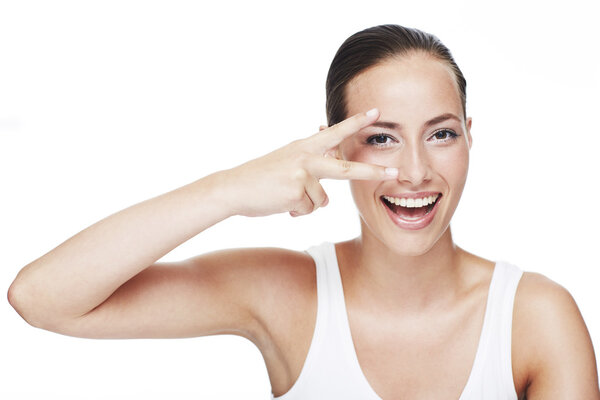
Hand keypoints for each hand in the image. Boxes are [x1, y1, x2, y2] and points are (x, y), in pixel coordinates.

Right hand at [220, 108, 398, 216]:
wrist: (234, 188)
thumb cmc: (261, 178)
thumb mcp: (287, 162)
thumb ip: (310, 168)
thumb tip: (325, 193)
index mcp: (305, 146)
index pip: (335, 132)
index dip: (356, 122)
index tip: (377, 112)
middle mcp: (306, 157)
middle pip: (346, 168)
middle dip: (372, 172)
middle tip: (396, 173)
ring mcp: (302, 174)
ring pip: (321, 200)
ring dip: (305, 204)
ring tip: (283, 196)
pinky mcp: (297, 192)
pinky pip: (308, 209)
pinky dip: (295, 211)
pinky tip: (280, 203)